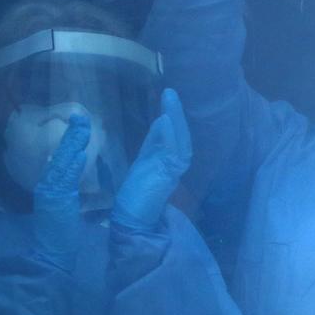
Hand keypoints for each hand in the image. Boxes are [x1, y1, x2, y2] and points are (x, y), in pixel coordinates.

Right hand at [32, 114, 89, 271]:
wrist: (51, 252)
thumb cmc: (62, 229)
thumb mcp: (67, 201)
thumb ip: (70, 182)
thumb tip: (79, 161)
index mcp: (54, 182)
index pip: (62, 154)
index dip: (72, 137)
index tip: (81, 118)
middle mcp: (48, 183)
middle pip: (59, 152)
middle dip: (71, 134)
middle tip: (80, 114)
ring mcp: (49, 190)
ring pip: (60, 162)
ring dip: (71, 143)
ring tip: (81, 126)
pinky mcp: (53, 200)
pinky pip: (62, 180)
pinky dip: (70, 167)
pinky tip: (77, 155)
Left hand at [112, 88, 192, 232]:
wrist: (132, 221)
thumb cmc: (135, 197)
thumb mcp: (143, 163)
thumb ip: (153, 144)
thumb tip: (160, 121)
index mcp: (169, 160)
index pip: (174, 134)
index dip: (172, 116)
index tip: (167, 97)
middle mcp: (175, 164)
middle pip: (182, 135)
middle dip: (177, 113)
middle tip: (170, 92)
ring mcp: (173, 170)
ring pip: (180, 140)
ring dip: (176, 118)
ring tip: (170, 98)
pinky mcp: (167, 176)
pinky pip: (171, 152)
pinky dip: (168, 134)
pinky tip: (164, 119)